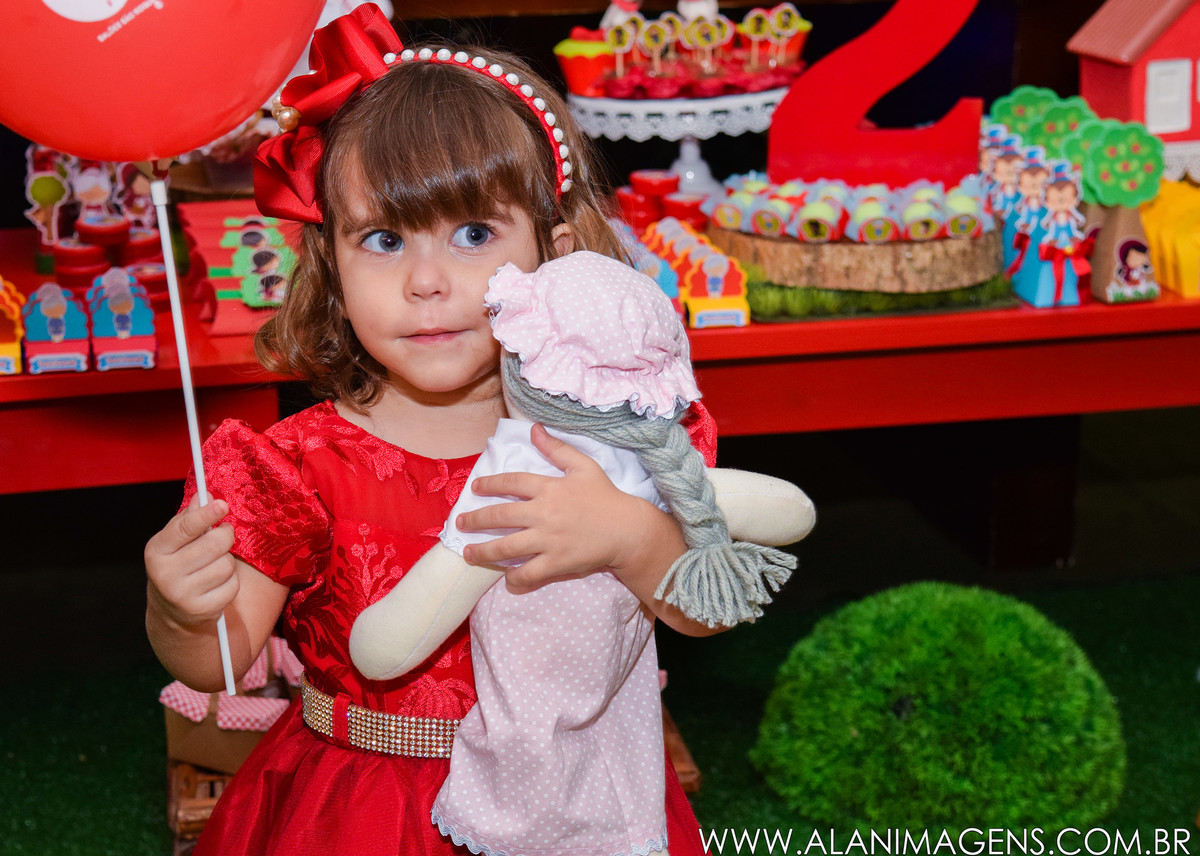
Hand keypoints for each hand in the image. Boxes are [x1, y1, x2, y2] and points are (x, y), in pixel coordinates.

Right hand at [144, 493, 238, 626]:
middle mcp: (165, 573)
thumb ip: (190, 518)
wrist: (172, 611)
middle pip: (214, 544)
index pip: (185, 528)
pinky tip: (216, 584)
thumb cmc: (178, 566)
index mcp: (157, 550)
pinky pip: (232, 585)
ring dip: (227, 562)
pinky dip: (230, 582)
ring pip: (226, 564)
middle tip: (223, 535)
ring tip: (213, 565)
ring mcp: (182, 594)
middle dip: (225, 536)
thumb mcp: (176, 541)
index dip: (207, 514)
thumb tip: (205, 495)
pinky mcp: (201, 610)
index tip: (222, 505)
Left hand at [458, 424, 648, 591]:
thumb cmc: (606, 496)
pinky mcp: (558, 562)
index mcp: (550, 488)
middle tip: (461, 524)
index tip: (475, 488)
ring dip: (484, 551)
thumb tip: (534, 428)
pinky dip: (515, 577)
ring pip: (507, 547)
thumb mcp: (584, 466)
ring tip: (468, 553)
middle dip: (476, 520)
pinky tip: (506, 577)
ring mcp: (549, 540)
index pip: (511, 483)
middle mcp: (544, 513)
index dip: (489, 484)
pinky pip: (529, 573)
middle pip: (500, 516)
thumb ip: (557, 448)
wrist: (628, 530)